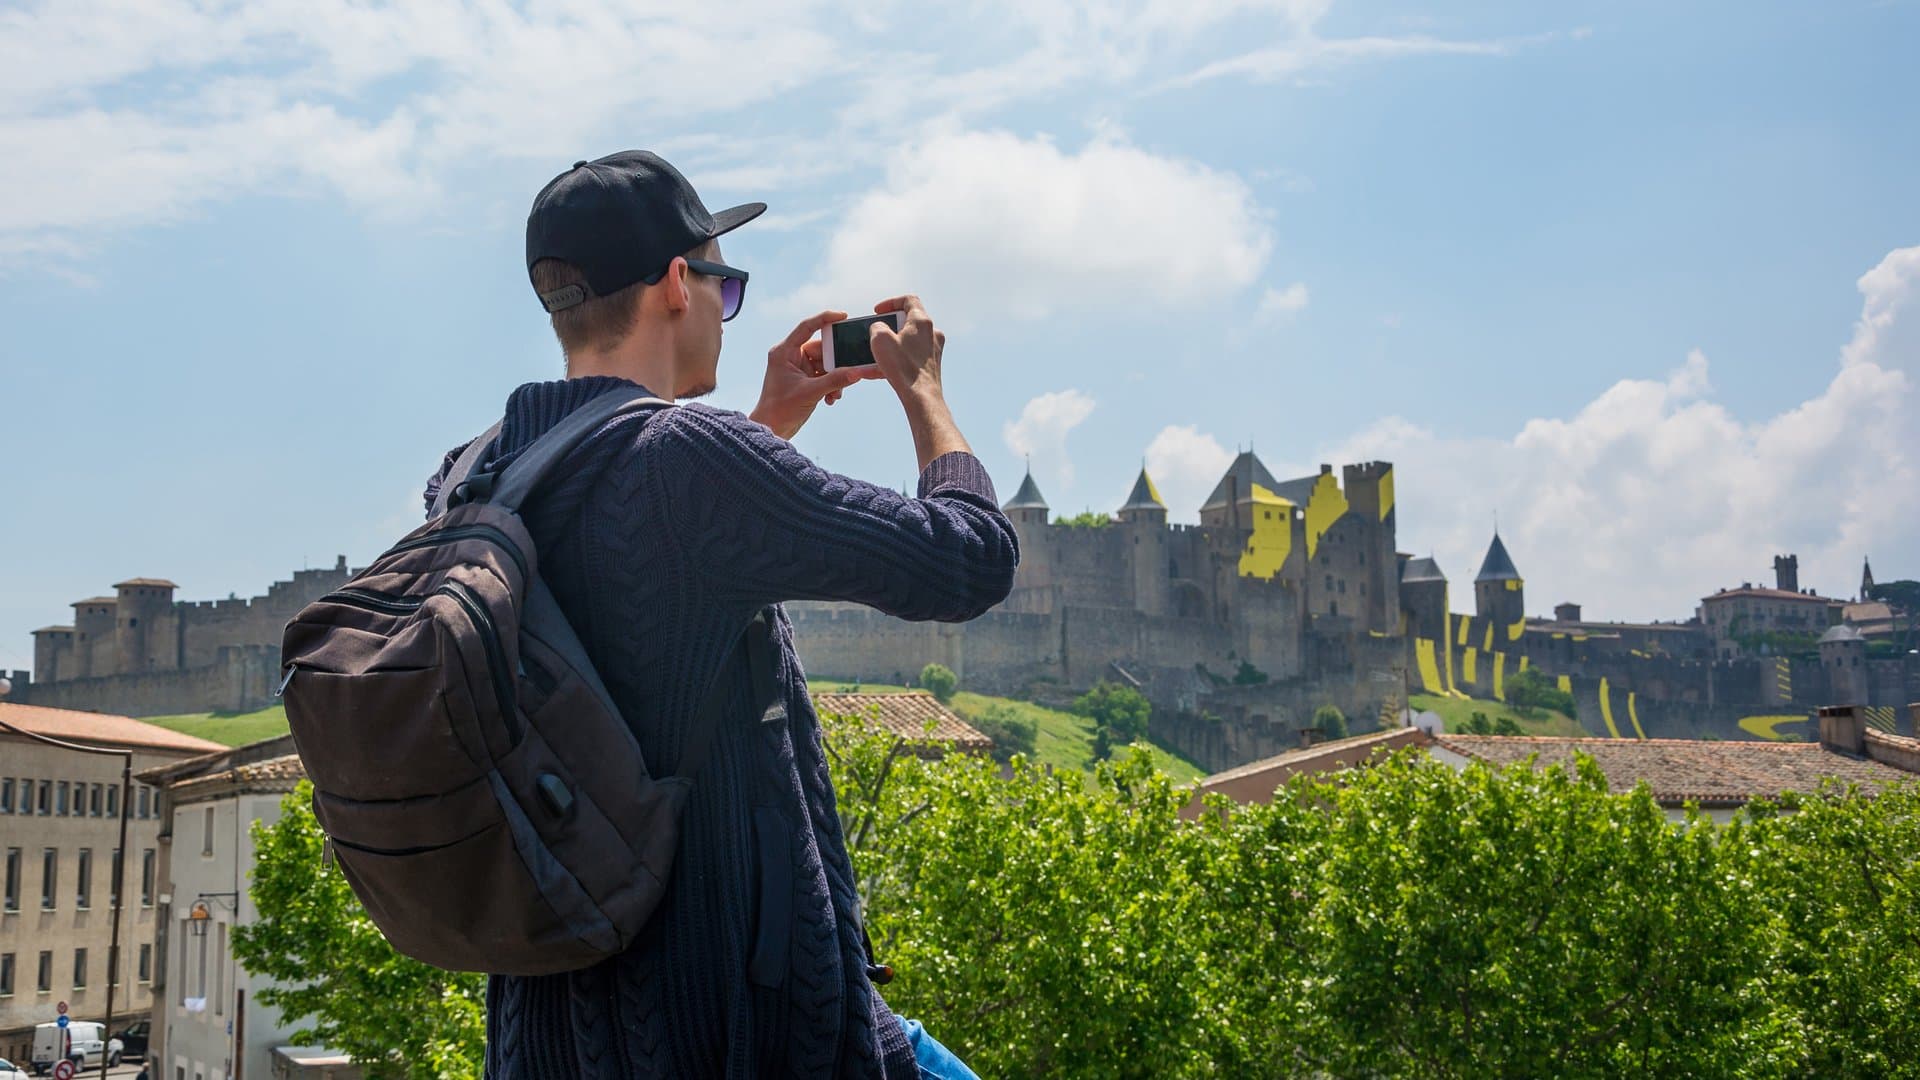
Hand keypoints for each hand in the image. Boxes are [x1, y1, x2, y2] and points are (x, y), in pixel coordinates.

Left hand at [749, 309, 884, 439]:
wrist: (772, 429)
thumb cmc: (780, 409)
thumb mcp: (811, 393)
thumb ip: (835, 381)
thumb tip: (857, 372)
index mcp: (785, 351)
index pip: (807, 327)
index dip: (825, 318)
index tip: (843, 316)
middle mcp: (791, 356)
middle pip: (822, 349)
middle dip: (836, 363)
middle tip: (847, 372)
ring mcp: (799, 368)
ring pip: (826, 364)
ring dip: (835, 378)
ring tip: (836, 393)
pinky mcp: (805, 380)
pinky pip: (824, 376)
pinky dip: (831, 385)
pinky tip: (831, 399)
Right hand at [869, 296, 969, 468]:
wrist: (921, 397)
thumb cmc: (903, 367)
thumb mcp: (880, 339)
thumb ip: (877, 327)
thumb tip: (880, 329)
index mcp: (922, 321)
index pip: (909, 300)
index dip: (891, 302)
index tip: (878, 311)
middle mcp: (931, 333)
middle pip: (907, 322)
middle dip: (888, 327)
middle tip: (876, 334)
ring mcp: (933, 350)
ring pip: (906, 342)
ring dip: (889, 347)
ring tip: (871, 357)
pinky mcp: (930, 366)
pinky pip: (908, 358)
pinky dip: (894, 362)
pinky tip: (876, 372)